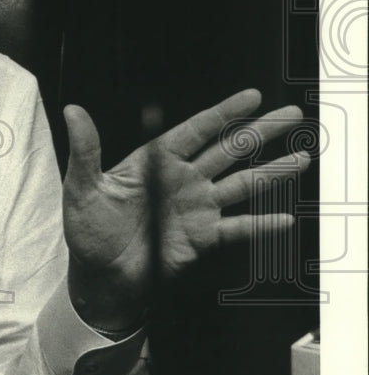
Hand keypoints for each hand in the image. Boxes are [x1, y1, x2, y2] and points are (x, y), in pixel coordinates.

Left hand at [61, 89, 308, 329]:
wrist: (101, 276)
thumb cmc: (88, 229)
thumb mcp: (82, 186)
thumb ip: (86, 149)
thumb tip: (73, 111)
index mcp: (155, 161)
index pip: (196, 130)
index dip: (224, 112)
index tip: (252, 97)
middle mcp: (182, 180)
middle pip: (228, 150)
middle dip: (260, 132)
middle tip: (292, 116)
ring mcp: (196, 208)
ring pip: (241, 184)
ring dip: (272, 172)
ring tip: (301, 157)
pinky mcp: (202, 237)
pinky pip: (237, 228)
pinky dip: (261, 225)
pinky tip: (283, 218)